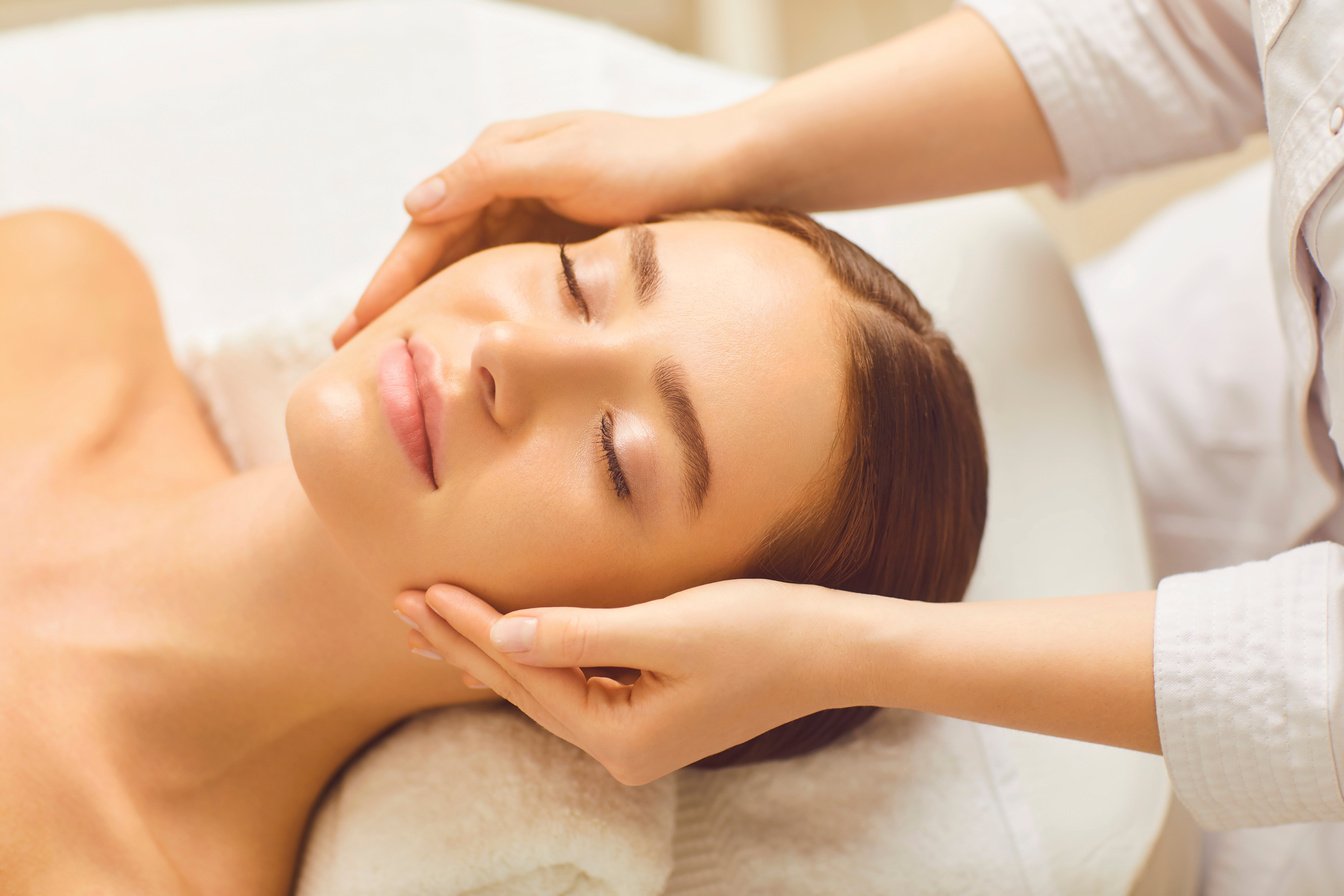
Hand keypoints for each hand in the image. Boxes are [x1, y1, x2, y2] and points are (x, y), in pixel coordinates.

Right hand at [333, 109, 748, 347]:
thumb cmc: (646, 162)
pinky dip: (479, 308)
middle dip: (396, 299)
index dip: (390, 278)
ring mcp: (534, 217)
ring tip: (397, 357)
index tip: (357, 326)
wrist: (721, 173)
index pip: (427, 227)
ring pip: (468, 269)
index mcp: (497, 160)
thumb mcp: (564, 162)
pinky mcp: (563, 244)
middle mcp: (506, 187)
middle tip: (353, 352)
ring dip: (432, 308)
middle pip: (438, 252)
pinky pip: (506, 279)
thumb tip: (411, 203)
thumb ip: (487, 176)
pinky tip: (465, 342)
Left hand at [391, 579, 882, 783]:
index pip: (527, 676)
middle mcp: (623, 750)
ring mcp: (638, 736)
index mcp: (622, 739)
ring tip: (430, 621)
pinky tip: (505, 638)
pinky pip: (574, 682)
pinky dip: (534, 654)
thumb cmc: (762, 631)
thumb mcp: (668, 628)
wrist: (836, 647)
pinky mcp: (651, 712)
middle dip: (463, 644)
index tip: (421, 587)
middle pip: (525, 689)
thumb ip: (582, 634)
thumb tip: (504, 636)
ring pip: (544, 686)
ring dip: (490, 649)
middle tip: (400, 603)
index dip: (471, 629)